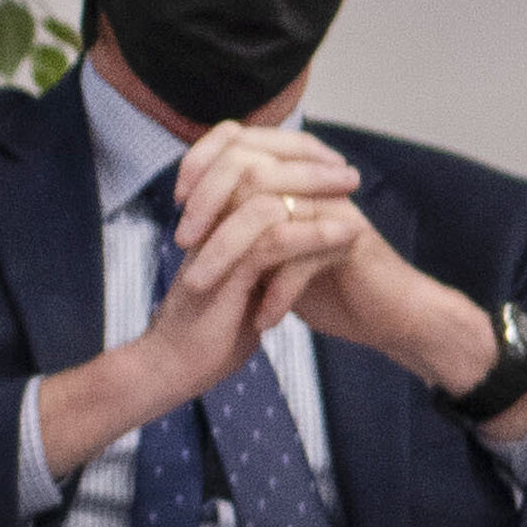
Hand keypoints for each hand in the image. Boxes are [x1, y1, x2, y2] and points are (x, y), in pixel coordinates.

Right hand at [37, 115, 365, 480]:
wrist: (174, 368)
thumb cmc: (208, 333)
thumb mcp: (239, 285)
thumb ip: (259, 259)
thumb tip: (291, 240)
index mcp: (208, 220)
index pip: (242, 165)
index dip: (287, 157)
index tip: (330, 165)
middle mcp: (206, 223)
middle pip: (253, 167)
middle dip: (307, 166)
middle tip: (348, 175)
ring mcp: (213, 244)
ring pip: (264, 197)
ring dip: (314, 194)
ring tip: (352, 199)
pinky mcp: (226, 273)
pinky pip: (273, 240)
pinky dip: (315, 235)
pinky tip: (345, 234)